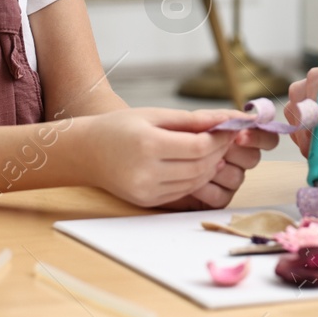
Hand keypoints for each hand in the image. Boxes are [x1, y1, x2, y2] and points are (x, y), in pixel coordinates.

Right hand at [75, 107, 236, 207]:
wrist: (86, 152)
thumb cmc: (120, 127)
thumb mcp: (154, 115)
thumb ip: (190, 120)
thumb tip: (226, 118)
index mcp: (148, 145)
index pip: (198, 147)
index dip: (220, 138)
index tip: (230, 126)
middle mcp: (147, 173)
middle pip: (200, 166)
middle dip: (220, 151)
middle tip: (228, 136)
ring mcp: (147, 191)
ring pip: (195, 181)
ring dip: (211, 166)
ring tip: (216, 149)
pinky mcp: (148, 201)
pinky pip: (183, 191)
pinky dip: (196, 178)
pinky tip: (200, 164)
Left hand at [163, 125, 280, 210]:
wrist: (132, 155)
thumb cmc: (156, 132)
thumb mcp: (181, 121)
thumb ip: (211, 118)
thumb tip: (242, 116)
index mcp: (235, 134)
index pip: (265, 138)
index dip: (259, 136)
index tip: (239, 134)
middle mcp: (235, 157)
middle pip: (253, 158)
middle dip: (237, 152)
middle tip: (219, 148)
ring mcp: (225, 179)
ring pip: (237, 177)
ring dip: (221, 169)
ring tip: (200, 162)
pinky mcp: (212, 199)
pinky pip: (221, 196)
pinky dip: (208, 189)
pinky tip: (193, 183)